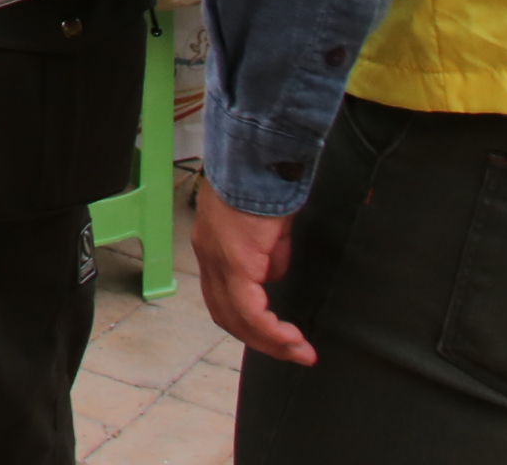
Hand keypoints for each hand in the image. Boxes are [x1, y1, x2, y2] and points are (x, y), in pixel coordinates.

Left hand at [194, 188, 311, 365]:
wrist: (257, 155)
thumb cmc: (265, 178)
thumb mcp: (267, 224)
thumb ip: (267, 252)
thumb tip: (271, 275)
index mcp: (213, 245)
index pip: (223, 295)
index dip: (249, 320)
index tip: (277, 334)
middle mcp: (208, 256)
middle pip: (226, 314)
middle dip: (260, 339)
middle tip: (292, 351)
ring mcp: (218, 260)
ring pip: (237, 318)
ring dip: (269, 341)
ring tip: (298, 350)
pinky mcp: (235, 262)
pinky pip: (250, 311)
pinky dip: (270, 331)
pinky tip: (291, 338)